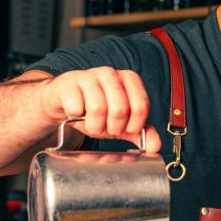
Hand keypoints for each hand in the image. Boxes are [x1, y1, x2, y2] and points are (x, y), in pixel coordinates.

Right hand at [39, 67, 161, 151]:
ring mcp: (89, 75)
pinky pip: (76, 106)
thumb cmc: (96, 112)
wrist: (65, 104)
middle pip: (120, 108)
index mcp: (130, 80)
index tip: (124, 129)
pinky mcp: (69, 82)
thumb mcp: (121, 124)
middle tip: (106, 129)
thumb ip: (141, 133)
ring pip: (98, 107)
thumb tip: (156, 146)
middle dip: (113, 127)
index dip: (133, 125)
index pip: (141, 106)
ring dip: (94, 126)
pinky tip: (76, 114)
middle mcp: (111, 74)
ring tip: (92, 125)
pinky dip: (76, 117)